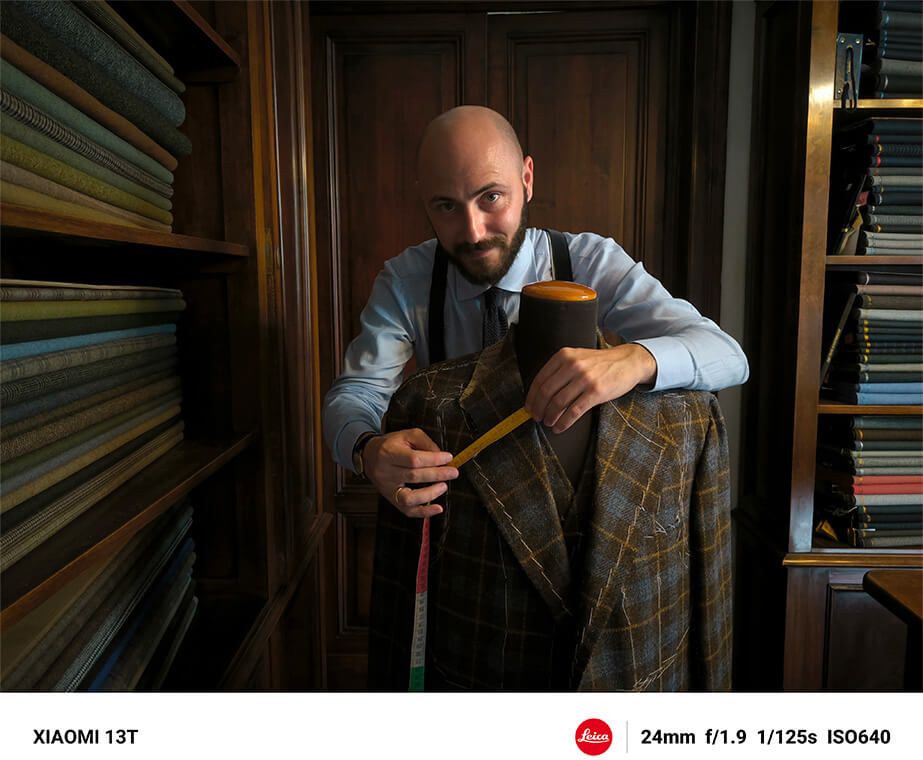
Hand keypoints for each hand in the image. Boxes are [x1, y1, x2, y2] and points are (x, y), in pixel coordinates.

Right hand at [363, 428, 458, 517]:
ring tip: (443, 486)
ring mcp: (388, 488)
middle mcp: (386, 472)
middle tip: (453, 472)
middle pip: (414, 476)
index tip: (448, 458)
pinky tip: (437, 508)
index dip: (433, 459)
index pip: (413, 459)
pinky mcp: (392, 499)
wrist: (369, 456)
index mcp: (389, 453)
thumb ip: (425, 442)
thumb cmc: (391, 445)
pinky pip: (407, 510)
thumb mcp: (406, 435)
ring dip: (430, 494)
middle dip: (437, 475)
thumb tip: (441, 456)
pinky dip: (424, 512)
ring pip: (409, 498)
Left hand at [524, 344, 657, 433]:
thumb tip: (539, 394)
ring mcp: (585, 379)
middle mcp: (573, 365)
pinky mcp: (596, 392)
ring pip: (559, 403)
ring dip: (550, 417)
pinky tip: (559, 427)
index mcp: (564, 356)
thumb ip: (559, 370)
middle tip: (536, 418)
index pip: (540, 379)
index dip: (532, 397)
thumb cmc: (599, 363)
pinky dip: (564, 422)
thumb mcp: (576, 358)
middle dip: (538, 408)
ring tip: (548, 423)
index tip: (529, 407)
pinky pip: (574, 411)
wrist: (627, 362)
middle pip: (547, 392)